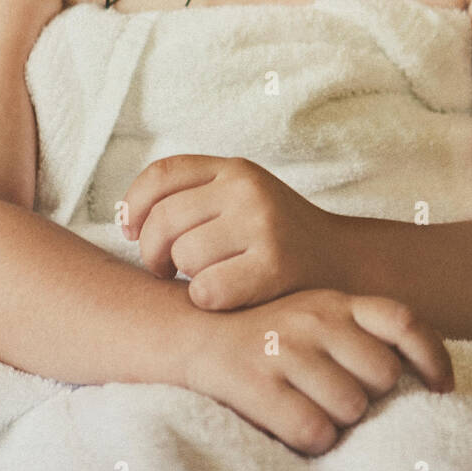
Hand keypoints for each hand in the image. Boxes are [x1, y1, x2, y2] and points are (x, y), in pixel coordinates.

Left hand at [118, 154, 341, 309]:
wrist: (345, 264)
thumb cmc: (278, 238)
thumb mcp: (243, 199)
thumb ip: (196, 197)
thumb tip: (126, 218)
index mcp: (236, 170)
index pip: (162, 174)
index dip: (133, 204)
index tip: (129, 230)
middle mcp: (248, 189)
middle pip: (163, 220)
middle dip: (151, 252)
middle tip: (163, 269)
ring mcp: (263, 225)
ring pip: (183, 256)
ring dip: (185, 277)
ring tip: (205, 278)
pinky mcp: (274, 266)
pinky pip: (206, 289)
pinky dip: (205, 300)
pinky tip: (223, 298)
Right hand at [183, 288, 454, 457]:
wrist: (194, 331)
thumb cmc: (269, 332)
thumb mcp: (315, 313)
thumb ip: (358, 329)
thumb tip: (414, 372)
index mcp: (334, 300)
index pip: (402, 319)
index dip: (433, 355)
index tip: (442, 387)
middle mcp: (314, 318)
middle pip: (381, 374)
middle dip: (370, 396)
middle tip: (340, 393)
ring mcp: (286, 348)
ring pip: (351, 406)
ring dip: (339, 420)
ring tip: (312, 406)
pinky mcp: (257, 383)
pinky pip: (314, 430)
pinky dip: (312, 438)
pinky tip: (295, 424)